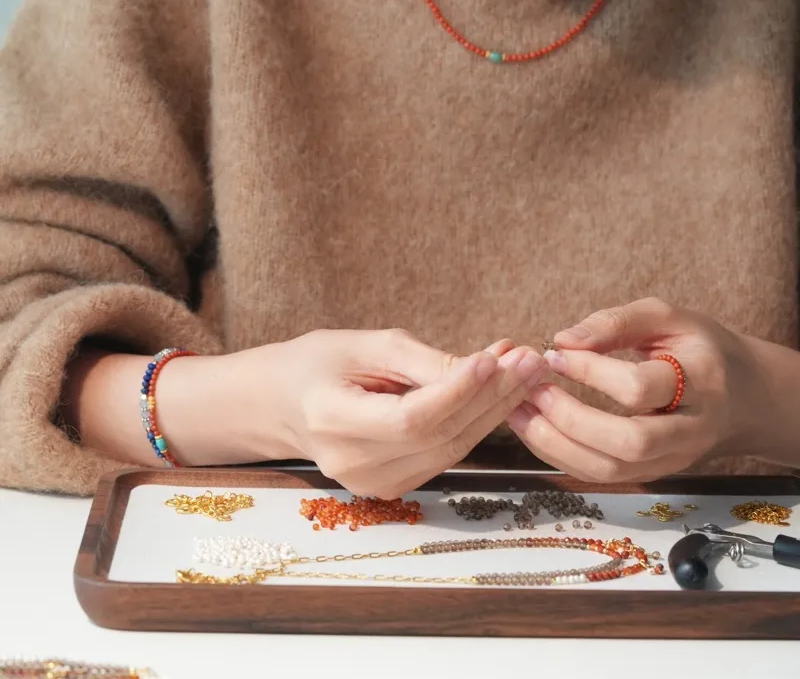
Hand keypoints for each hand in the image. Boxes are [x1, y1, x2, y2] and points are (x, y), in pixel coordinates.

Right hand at [239, 328, 545, 497]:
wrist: (281, 403)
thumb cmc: (317, 363)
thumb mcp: (362, 345)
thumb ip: (421, 361)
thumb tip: (485, 367)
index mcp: (333, 421)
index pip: (410, 417)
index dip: (456, 390)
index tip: (494, 357)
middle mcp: (354, 464)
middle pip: (440, 436)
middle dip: (492, 396)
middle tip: (529, 358)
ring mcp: (374, 483)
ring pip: (451, 448)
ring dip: (494, 409)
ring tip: (525, 369)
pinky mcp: (392, 486)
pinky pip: (445, 454)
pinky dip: (474, 422)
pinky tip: (498, 391)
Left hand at [506, 297, 760, 481]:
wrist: (741, 395)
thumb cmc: (696, 347)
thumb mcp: (667, 317)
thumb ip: (616, 322)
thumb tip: (563, 339)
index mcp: (700, 381)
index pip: (640, 387)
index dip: (591, 371)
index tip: (554, 353)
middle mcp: (690, 430)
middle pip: (628, 443)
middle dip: (571, 419)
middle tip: (533, 389)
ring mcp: (672, 460)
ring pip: (612, 471)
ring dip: (556, 444)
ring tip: (519, 410)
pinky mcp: (652, 475)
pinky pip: (602, 476)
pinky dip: (561, 455)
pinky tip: (534, 427)